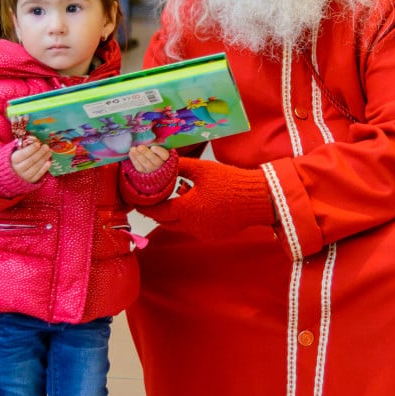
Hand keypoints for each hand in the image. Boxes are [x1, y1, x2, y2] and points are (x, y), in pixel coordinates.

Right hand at [11, 136, 51, 182]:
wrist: (12, 173)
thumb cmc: (16, 158)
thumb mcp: (16, 151)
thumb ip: (22, 146)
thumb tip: (33, 139)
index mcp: (14, 160)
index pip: (23, 154)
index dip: (31, 149)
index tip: (38, 143)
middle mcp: (18, 169)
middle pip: (31, 160)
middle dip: (40, 153)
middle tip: (46, 146)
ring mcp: (24, 176)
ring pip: (35, 167)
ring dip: (44, 159)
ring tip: (49, 152)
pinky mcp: (30, 181)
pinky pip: (38, 175)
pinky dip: (44, 169)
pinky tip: (49, 162)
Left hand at [128, 144, 168, 173]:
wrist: (150, 161)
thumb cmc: (155, 150)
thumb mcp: (157, 145)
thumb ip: (155, 142)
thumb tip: (149, 137)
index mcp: (165, 157)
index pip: (164, 155)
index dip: (159, 152)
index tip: (153, 147)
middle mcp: (159, 165)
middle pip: (154, 160)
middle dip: (146, 153)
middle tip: (140, 147)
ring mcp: (151, 169)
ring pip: (146, 164)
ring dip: (138, 156)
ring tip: (133, 149)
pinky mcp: (143, 171)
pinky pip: (139, 167)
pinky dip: (134, 159)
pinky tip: (131, 152)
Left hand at [141, 156, 275, 239]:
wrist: (257, 198)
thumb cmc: (229, 181)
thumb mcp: (201, 168)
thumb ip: (178, 166)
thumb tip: (161, 160)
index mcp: (186, 209)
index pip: (157, 211)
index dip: (145, 206)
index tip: (137, 202)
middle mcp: (191, 225)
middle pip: (165, 222)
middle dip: (157, 212)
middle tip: (151, 201)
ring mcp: (202, 233)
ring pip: (179, 226)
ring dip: (175, 215)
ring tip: (179, 196)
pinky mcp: (213, 235)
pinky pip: (194, 229)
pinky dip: (190, 219)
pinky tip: (198, 204)